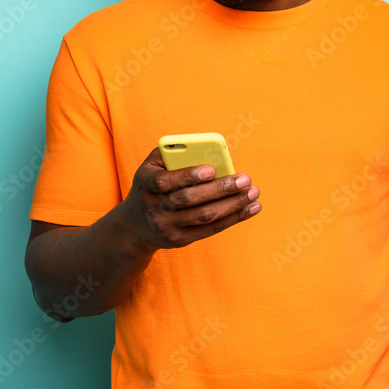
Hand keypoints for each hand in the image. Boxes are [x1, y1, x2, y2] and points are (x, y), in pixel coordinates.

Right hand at [123, 146, 261, 249]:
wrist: (135, 224)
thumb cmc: (152, 185)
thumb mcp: (152, 166)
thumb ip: (172, 153)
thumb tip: (205, 148)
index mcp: (146, 183)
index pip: (165, 182)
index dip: (188, 176)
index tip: (212, 169)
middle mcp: (154, 207)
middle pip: (189, 200)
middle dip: (220, 189)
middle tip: (245, 179)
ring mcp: (167, 226)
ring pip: (204, 216)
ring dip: (232, 205)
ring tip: (252, 192)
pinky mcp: (180, 240)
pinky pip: (210, 230)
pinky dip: (233, 218)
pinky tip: (251, 208)